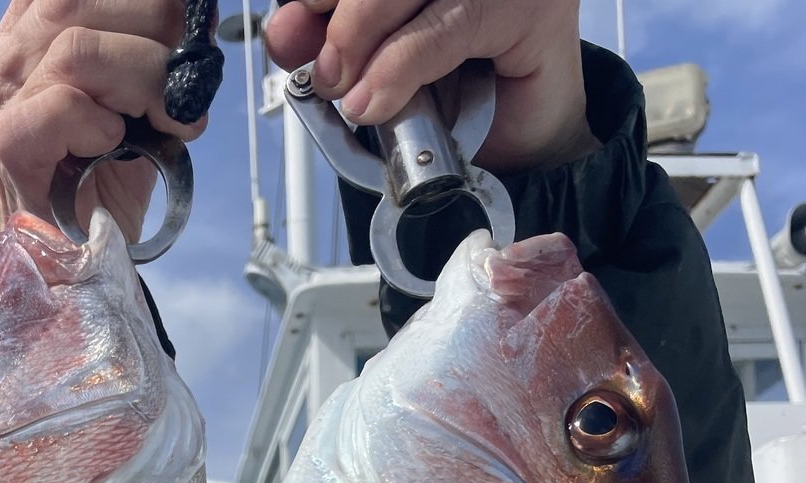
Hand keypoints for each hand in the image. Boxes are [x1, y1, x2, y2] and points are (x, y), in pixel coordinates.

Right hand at [0, 0, 207, 242]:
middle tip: (182, 92)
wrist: (78, 273)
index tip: (185, 31)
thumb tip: (196, 12)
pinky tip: (115, 145)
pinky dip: (102, 121)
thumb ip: (145, 51)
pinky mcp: (5, 145)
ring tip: (164, 123)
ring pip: (77, 46)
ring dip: (142, 81)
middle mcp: (6, 57)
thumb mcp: (134, 100)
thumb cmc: (106, 192)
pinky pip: (62, 101)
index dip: (141, 2)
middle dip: (154, 35)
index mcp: (30, 32)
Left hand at [263, 0, 597, 173]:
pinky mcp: (530, 5)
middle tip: (327, 73)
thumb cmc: (460, 97)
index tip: (294, 24)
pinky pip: (448, 26)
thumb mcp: (381, 65)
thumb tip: (283, 29)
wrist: (525, 138)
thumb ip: (334, 42)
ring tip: (350, 93)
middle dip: (341, 20)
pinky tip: (374, 100)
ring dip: (363, 38)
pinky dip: (402, 65)